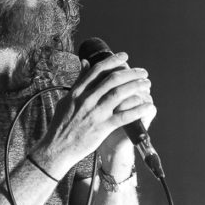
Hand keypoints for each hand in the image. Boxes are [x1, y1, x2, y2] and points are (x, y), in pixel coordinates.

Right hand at [33, 52, 156, 175]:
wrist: (57, 148)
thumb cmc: (61, 125)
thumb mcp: (66, 100)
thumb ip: (78, 82)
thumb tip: (85, 63)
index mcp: (77, 92)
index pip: (97, 70)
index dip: (113, 61)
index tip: (125, 57)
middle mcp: (86, 100)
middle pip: (112, 79)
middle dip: (131, 73)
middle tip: (142, 72)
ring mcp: (94, 113)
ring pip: (119, 94)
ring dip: (136, 86)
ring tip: (146, 84)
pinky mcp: (101, 127)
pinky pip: (124, 116)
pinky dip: (137, 109)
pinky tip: (147, 106)